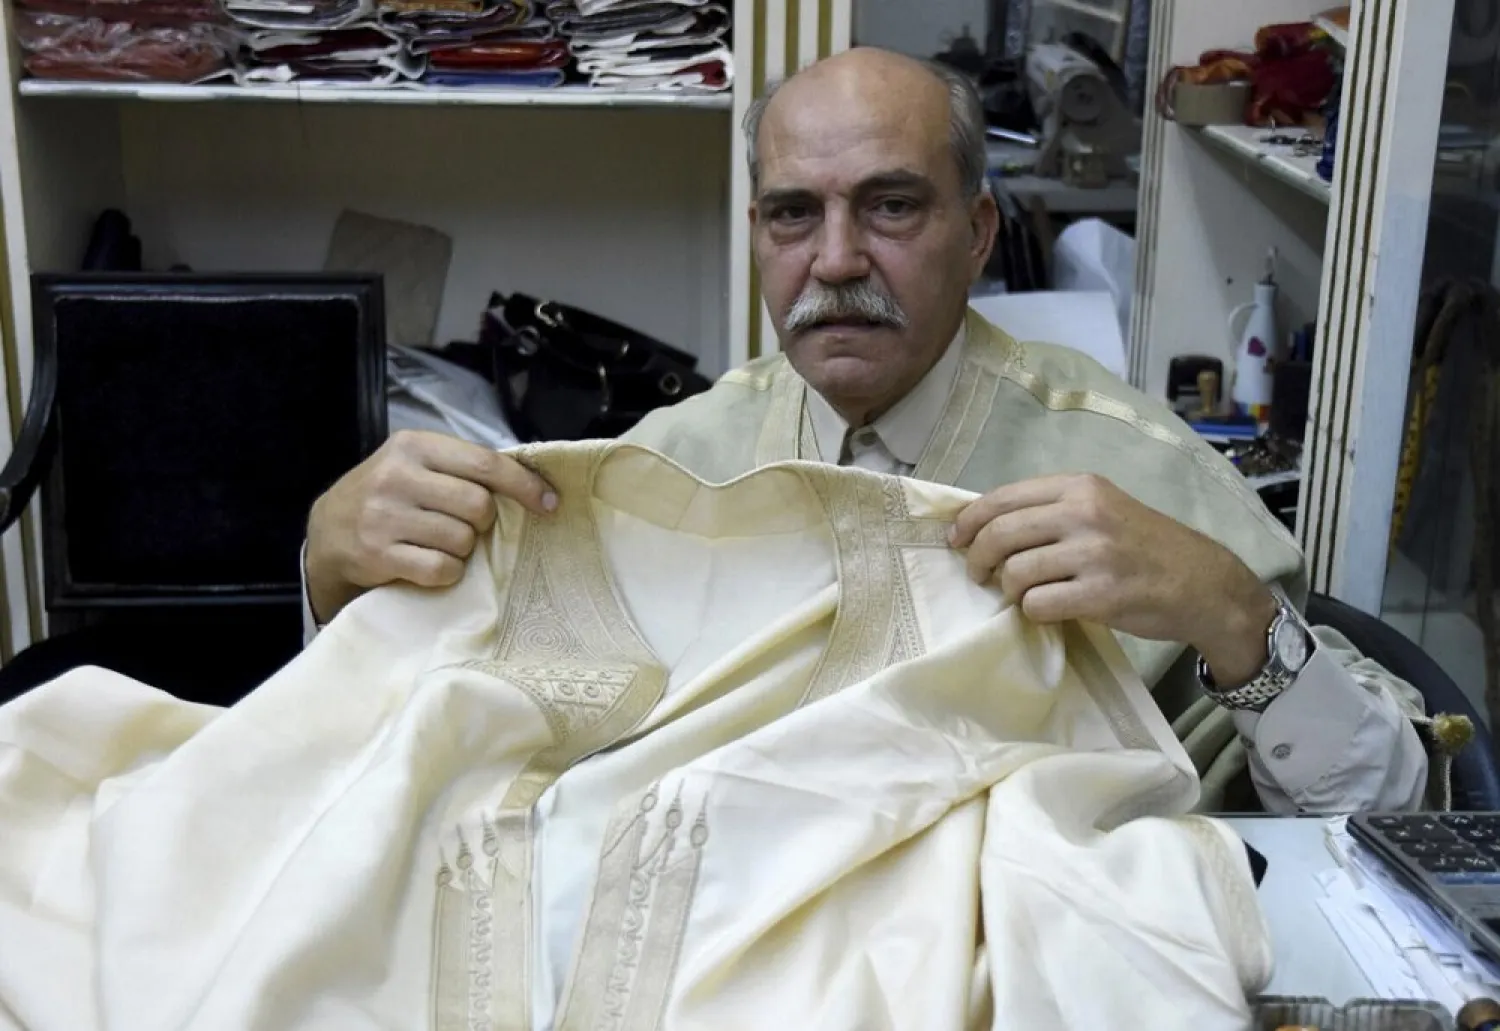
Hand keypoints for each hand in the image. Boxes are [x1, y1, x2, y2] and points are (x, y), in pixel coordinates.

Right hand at [305, 430, 554, 623]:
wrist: (328, 532)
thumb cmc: (388, 497)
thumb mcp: (416, 466)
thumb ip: (461, 469)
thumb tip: (532, 485)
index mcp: (414, 446)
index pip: (484, 463)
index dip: (524, 485)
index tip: (549, 503)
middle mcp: (397, 476)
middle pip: (478, 505)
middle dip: (483, 522)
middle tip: (465, 525)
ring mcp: (385, 516)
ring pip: (462, 540)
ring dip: (462, 549)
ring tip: (438, 543)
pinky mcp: (378, 554)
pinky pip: (441, 569)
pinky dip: (445, 572)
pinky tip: (428, 563)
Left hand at [949, 474, 1277, 687]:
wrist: (1202, 583)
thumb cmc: (1144, 546)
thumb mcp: (1102, 508)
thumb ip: (1051, 510)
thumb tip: (983, 524)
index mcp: (1080, 486)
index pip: (1002, 498)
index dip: (968, 522)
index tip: (956, 540)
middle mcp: (1085, 512)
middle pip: (1000, 534)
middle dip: (977, 559)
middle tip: (979, 575)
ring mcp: (1095, 554)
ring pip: (1015, 573)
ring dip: (1009, 590)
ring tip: (1022, 595)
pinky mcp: (1103, 594)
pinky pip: (1039, 605)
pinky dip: (1034, 612)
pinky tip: (1047, 610)